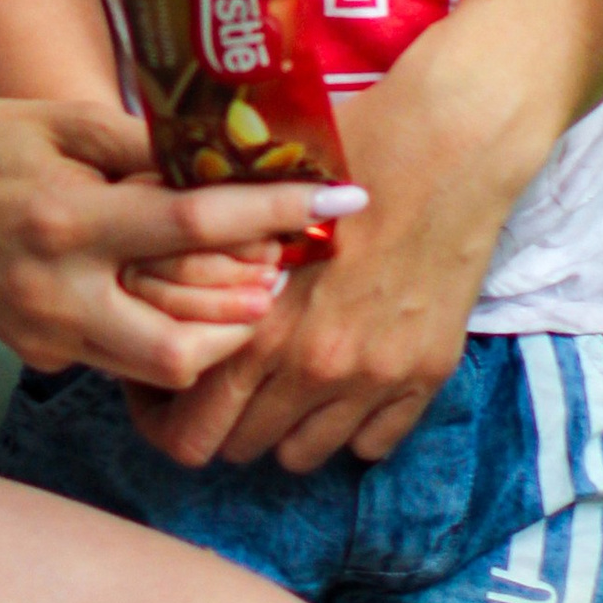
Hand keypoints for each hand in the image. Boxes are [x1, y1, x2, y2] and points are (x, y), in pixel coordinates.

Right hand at [0, 100, 351, 391]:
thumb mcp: (56, 120)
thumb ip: (140, 145)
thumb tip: (222, 157)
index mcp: (68, 221)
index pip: (192, 225)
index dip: (274, 213)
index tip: (340, 201)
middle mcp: (61, 292)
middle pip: (187, 347)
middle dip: (251, 316)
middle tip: (283, 270)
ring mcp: (51, 336)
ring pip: (163, 369)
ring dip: (218, 332)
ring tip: (251, 283)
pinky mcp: (44, 355)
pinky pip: (125, 357)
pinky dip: (168, 332)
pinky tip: (183, 292)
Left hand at [130, 67, 518, 472]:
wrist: (446, 148)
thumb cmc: (341, 159)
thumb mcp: (252, 209)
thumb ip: (208, 273)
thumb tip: (156, 305)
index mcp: (259, 326)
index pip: (192, 430)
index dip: (169, 423)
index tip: (169, 402)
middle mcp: (315, 367)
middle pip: (244, 448)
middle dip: (227, 422)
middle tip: (228, 390)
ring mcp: (374, 378)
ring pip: (306, 455)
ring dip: (288, 428)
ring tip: (286, 386)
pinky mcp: (426, 375)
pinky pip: (374, 444)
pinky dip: (354, 424)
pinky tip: (345, 382)